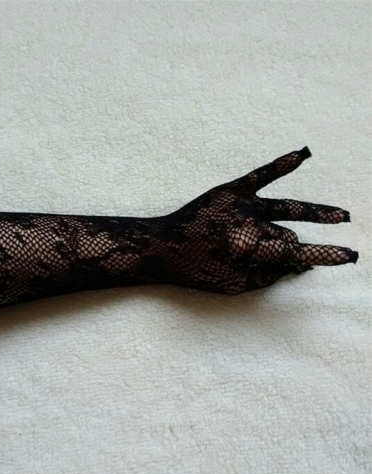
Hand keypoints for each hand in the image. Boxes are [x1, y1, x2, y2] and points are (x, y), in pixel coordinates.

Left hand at [160, 146, 358, 294]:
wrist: (160, 246)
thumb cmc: (195, 270)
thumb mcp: (230, 286)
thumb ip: (266, 278)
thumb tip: (296, 266)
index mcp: (251, 252)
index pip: (296, 253)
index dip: (322, 256)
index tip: (348, 256)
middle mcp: (251, 225)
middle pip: (286, 235)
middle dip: (289, 247)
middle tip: (292, 252)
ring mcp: (243, 205)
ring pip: (285, 211)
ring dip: (316, 213)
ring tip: (341, 217)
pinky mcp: (230, 190)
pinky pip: (262, 175)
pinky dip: (283, 164)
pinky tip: (304, 153)